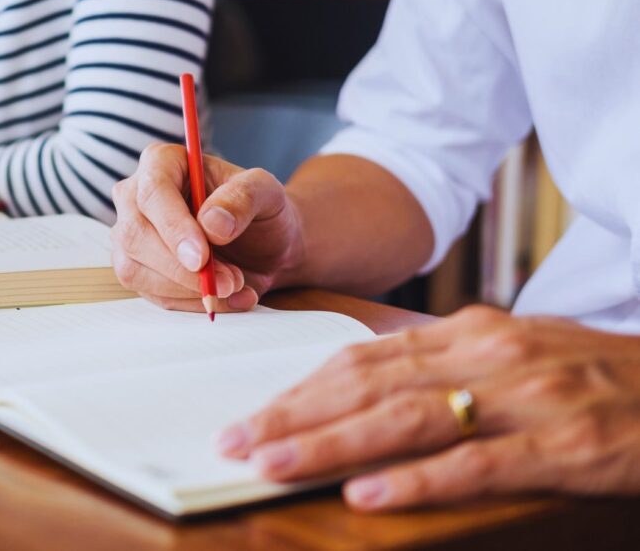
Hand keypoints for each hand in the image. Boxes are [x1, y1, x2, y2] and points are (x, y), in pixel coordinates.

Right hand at [110, 144, 305, 311]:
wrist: (263, 246)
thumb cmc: (260, 210)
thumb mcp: (266, 193)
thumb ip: (243, 198)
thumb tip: (212, 224)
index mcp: (162, 163)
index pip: (153, 192)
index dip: (173, 227)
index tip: (201, 257)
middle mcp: (135, 196)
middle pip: (135, 234)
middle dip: (182, 268)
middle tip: (230, 280)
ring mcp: (129, 235)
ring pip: (135, 270)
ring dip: (187, 289)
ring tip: (234, 285)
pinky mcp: (135, 269)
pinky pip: (152, 295)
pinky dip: (190, 303)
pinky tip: (222, 296)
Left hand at [216, 306, 639, 510]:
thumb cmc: (590, 376)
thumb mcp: (509, 355)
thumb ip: (437, 366)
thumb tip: (355, 389)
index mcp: (467, 332)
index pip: (361, 359)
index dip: (298, 389)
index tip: (248, 415)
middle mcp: (487, 354)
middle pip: (369, 385)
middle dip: (294, 416)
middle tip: (235, 443)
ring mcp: (526, 398)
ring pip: (409, 418)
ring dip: (333, 443)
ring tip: (274, 464)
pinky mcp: (567, 445)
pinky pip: (479, 462)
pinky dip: (419, 479)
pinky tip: (369, 494)